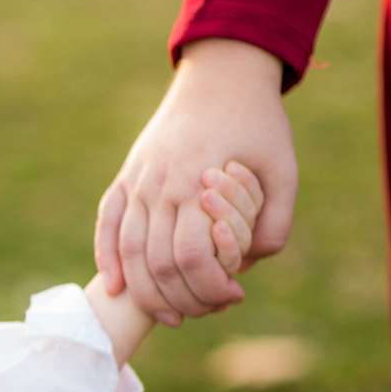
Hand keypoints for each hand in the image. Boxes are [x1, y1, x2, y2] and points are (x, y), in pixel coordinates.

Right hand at [95, 38, 296, 325]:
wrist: (220, 77)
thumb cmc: (257, 123)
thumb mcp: (283, 167)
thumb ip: (275, 219)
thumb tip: (251, 263)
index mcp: (197, 183)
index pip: (190, 256)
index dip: (208, 287)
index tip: (233, 296)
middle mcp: (159, 185)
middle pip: (155, 262)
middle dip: (179, 298)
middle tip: (204, 311)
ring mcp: (137, 182)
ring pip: (128, 251)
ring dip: (144, 292)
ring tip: (167, 315)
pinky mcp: (125, 179)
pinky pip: (107, 226)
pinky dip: (107, 259)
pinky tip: (116, 288)